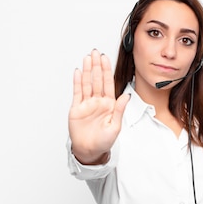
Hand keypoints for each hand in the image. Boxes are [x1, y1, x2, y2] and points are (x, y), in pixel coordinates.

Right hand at [68, 49, 129, 163]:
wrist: (90, 151)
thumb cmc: (104, 141)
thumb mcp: (115, 127)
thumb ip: (119, 110)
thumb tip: (126, 96)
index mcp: (109, 104)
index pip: (108, 83)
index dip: (106, 70)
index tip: (105, 59)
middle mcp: (98, 101)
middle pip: (97, 80)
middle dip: (97, 66)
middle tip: (95, 52)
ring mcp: (87, 104)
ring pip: (87, 83)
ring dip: (88, 70)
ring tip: (87, 58)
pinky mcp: (77, 108)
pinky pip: (77, 92)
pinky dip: (78, 82)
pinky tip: (79, 72)